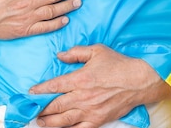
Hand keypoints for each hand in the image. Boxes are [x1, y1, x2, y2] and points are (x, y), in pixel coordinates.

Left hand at [29, 44, 170, 127]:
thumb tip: (59, 55)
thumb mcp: (97, 51)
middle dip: (42, 109)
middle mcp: (83, 96)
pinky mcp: (99, 120)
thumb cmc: (118, 64)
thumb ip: (76, 52)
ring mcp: (91, 111)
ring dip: (50, 122)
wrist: (140, 82)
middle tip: (32, 111)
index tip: (31, 92)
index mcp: (81, 78)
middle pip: (56, 106)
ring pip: (65, 121)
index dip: (40, 90)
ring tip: (40, 123)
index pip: (55, 86)